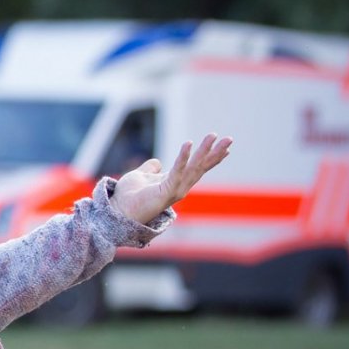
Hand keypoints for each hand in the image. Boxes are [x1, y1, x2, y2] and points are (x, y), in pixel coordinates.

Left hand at [112, 133, 232, 224]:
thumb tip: (157, 161)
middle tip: (229, 139)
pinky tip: (188, 143)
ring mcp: (175, 190)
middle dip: (215, 152)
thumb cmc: (129, 196)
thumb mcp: (140, 176)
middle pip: (201, 167)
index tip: (226, 148)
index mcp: (175, 182)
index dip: (210, 158)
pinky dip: (183, 157)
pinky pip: (177, 171)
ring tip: (214, 137)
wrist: (118, 210)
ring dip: (204, 151)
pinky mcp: (166, 191)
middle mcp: (179, 187)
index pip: (197, 168)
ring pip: (194, 167)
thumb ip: (150, 169)